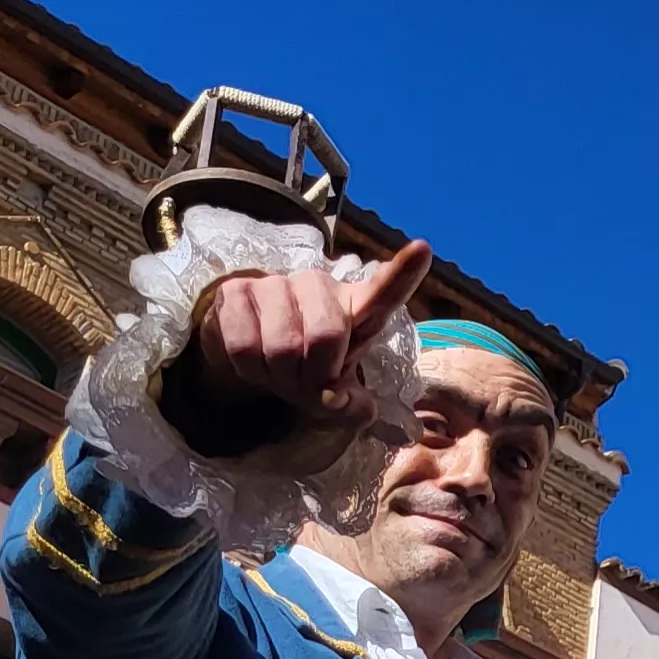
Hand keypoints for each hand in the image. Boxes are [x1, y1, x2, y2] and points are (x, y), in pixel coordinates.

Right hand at [188, 237, 429, 426]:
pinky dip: (251, 371)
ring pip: (282, 347)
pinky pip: (244, 346)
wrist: (254, 356)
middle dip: (315, 376)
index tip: (423, 250)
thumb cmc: (310, 369)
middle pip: (326, 336)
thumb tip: (335, 398)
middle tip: (306, 384)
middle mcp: (320, 286)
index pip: (385, 291)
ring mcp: (276, 283)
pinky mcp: (236, 290)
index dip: (403, 273)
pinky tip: (256, 362)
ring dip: (280, 377)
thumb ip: (351, 408)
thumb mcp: (337, 396)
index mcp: (358, 309)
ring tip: (281, 373)